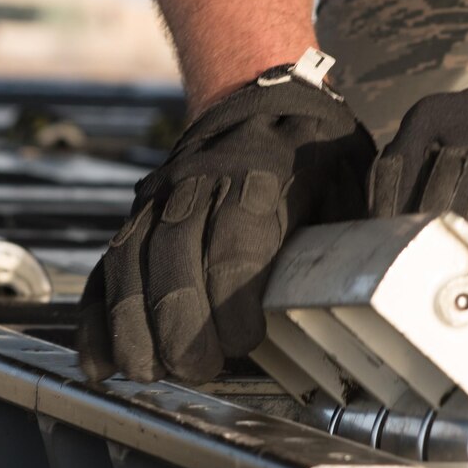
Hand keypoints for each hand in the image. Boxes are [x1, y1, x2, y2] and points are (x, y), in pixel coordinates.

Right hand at [83, 69, 374, 382]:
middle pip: (174, 252)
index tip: (244, 343)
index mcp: (262, 173)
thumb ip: (346, 241)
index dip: (233, 297)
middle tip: (196, 368)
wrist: (259, 97)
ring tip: (146, 371)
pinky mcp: (138, 215)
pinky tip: (100, 361)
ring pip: (131, 259)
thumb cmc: (314, 153)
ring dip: (132, 322)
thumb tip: (369, 306)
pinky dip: (98, 316)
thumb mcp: (347, 183)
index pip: (236, 239)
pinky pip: (107, 266)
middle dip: (179, 320)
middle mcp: (201, 181)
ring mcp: (161, 197)